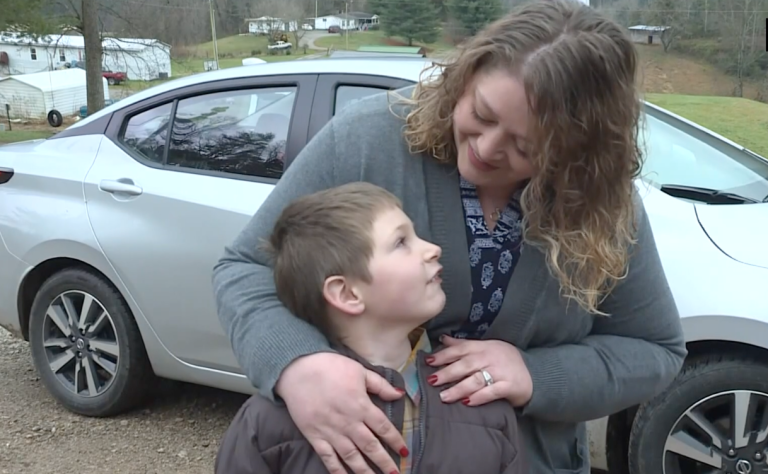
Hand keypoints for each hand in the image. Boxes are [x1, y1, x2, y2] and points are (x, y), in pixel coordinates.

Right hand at [275, 352, 407, 473]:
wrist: (297, 370)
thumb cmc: (329, 367)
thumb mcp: (359, 370)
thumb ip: (380, 385)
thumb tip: (399, 394)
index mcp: (361, 406)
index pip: (383, 427)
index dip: (395, 441)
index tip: (405, 451)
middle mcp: (349, 423)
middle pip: (370, 447)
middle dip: (384, 462)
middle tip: (395, 473)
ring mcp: (331, 432)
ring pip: (352, 457)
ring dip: (365, 471)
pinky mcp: (315, 437)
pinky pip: (328, 458)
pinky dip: (337, 471)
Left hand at [426, 336, 532, 406]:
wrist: (535, 373)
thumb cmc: (505, 360)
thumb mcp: (486, 347)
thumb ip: (464, 345)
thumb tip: (442, 339)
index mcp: (484, 347)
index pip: (460, 349)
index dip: (443, 355)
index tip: (428, 361)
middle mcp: (491, 357)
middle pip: (466, 365)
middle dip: (447, 373)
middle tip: (432, 381)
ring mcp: (500, 372)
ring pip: (476, 379)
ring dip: (459, 388)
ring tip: (444, 397)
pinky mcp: (509, 386)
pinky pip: (492, 392)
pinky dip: (478, 397)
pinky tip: (467, 403)